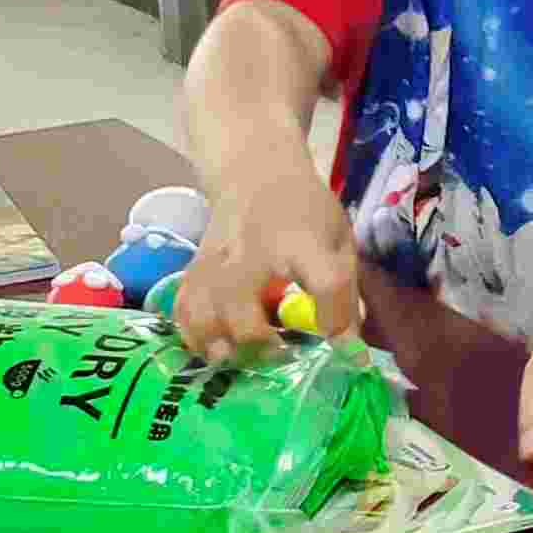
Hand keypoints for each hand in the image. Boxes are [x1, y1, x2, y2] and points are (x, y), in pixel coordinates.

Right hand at [175, 166, 359, 360]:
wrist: (254, 174)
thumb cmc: (304, 211)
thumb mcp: (338, 238)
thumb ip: (346, 291)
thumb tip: (349, 348)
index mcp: (304, 242)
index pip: (326, 281)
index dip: (333, 317)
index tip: (337, 341)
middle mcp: (253, 252)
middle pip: (241, 307)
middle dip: (256, 341)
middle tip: (278, 355)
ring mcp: (217, 262)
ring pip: (203, 313)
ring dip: (221, 345)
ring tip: (242, 357)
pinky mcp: (194, 270)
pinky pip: (182, 311)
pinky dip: (194, 336)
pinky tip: (215, 346)